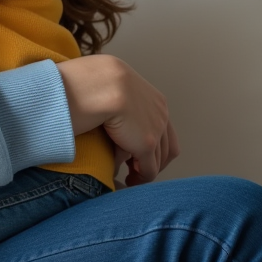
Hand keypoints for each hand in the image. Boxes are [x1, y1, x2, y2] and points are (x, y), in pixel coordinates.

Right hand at [56, 55, 179, 185]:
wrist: (100, 83)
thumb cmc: (95, 80)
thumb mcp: (114, 86)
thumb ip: (118, 100)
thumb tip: (110, 113)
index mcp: (155, 99)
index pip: (164, 128)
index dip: (153, 143)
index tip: (137, 150)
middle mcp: (161, 115)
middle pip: (166, 146)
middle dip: (153, 160)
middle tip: (135, 168)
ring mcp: (156, 130)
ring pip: (158, 160)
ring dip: (145, 171)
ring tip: (131, 177)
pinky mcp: (146, 145)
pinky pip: (148, 170)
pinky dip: (140, 179)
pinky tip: (129, 180)